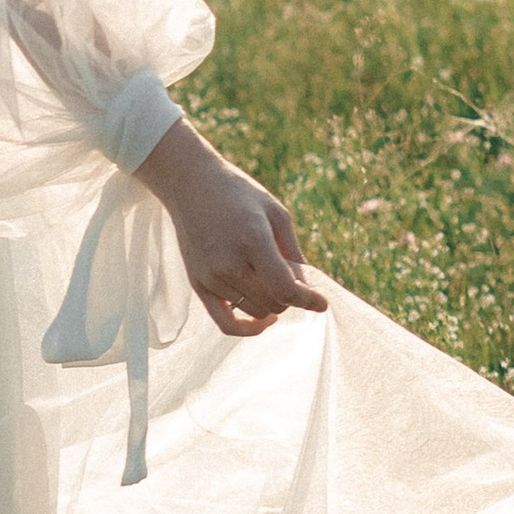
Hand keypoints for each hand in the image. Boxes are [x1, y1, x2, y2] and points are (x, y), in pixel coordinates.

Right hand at [137, 118, 326, 338]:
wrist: (190, 185)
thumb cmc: (239, 194)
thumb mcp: (276, 213)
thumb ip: (293, 252)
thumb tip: (306, 287)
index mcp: (252, 240)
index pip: (286, 289)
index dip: (309, 300)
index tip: (322, 303)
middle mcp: (229, 263)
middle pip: (274, 303)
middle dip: (291, 296)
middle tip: (292, 277)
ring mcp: (211, 277)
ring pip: (256, 311)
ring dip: (273, 305)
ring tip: (274, 283)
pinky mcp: (198, 284)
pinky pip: (226, 323)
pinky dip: (248, 328)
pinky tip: (263, 320)